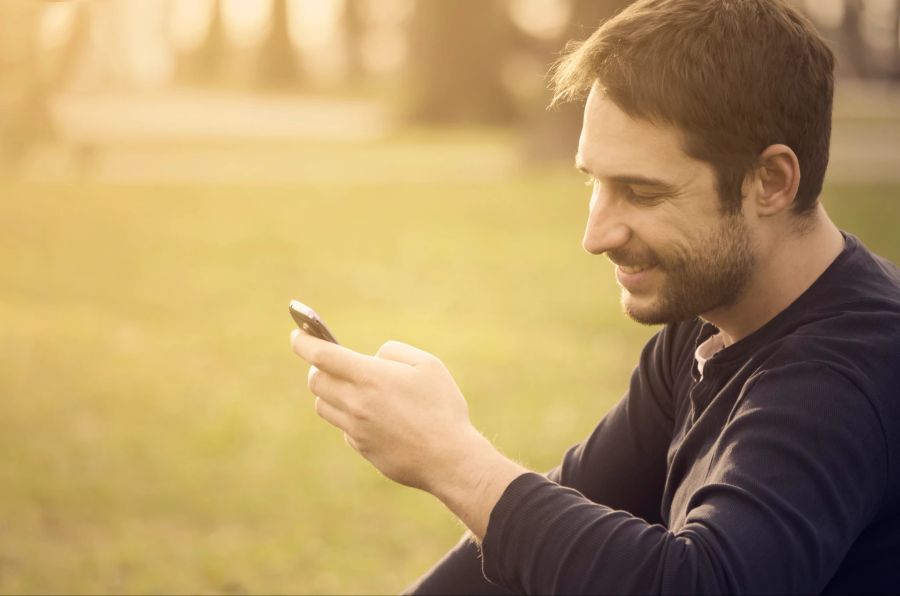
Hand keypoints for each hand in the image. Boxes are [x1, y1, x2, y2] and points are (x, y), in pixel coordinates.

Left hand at [290, 330, 490, 492]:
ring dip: (330, 393)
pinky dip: (350, 418)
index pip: (321, 356)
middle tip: (331, 363)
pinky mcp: (361, 448)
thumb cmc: (442, 408)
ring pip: (323, 405)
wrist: (449, 459)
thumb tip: (372, 358)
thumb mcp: (428, 365)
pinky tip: (375, 417)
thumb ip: (394, 352)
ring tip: (353, 389)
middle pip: (315, 381)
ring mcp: (356, 429)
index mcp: (370, 377)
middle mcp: (356, 403)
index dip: (303, 342)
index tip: (297, 334)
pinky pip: (344, 428)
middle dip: (318, 368)